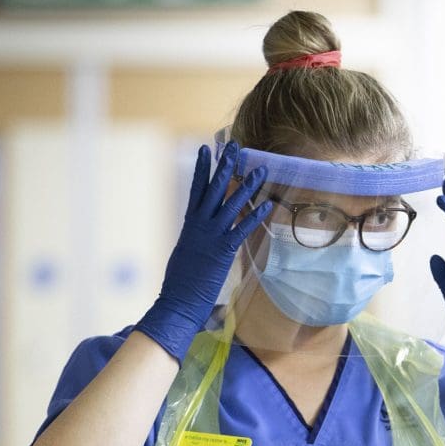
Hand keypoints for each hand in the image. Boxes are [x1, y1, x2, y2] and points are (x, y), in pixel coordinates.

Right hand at [134, 142, 273, 360]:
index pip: (197, 189)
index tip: (206, 149)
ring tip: (260, 170)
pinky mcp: (222, 250)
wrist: (177, 299)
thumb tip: (198, 236)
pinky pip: (242, 229)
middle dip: (225, 166)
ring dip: (247, 186)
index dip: (202, 168)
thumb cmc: (180, 282)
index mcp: (190, 224)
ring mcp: (211, 236)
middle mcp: (200, 225)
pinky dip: (256, 216)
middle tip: (234, 146)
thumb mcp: (186, 253)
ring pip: (231, 205)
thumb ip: (195, 240)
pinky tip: (268, 204)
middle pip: (214, 189)